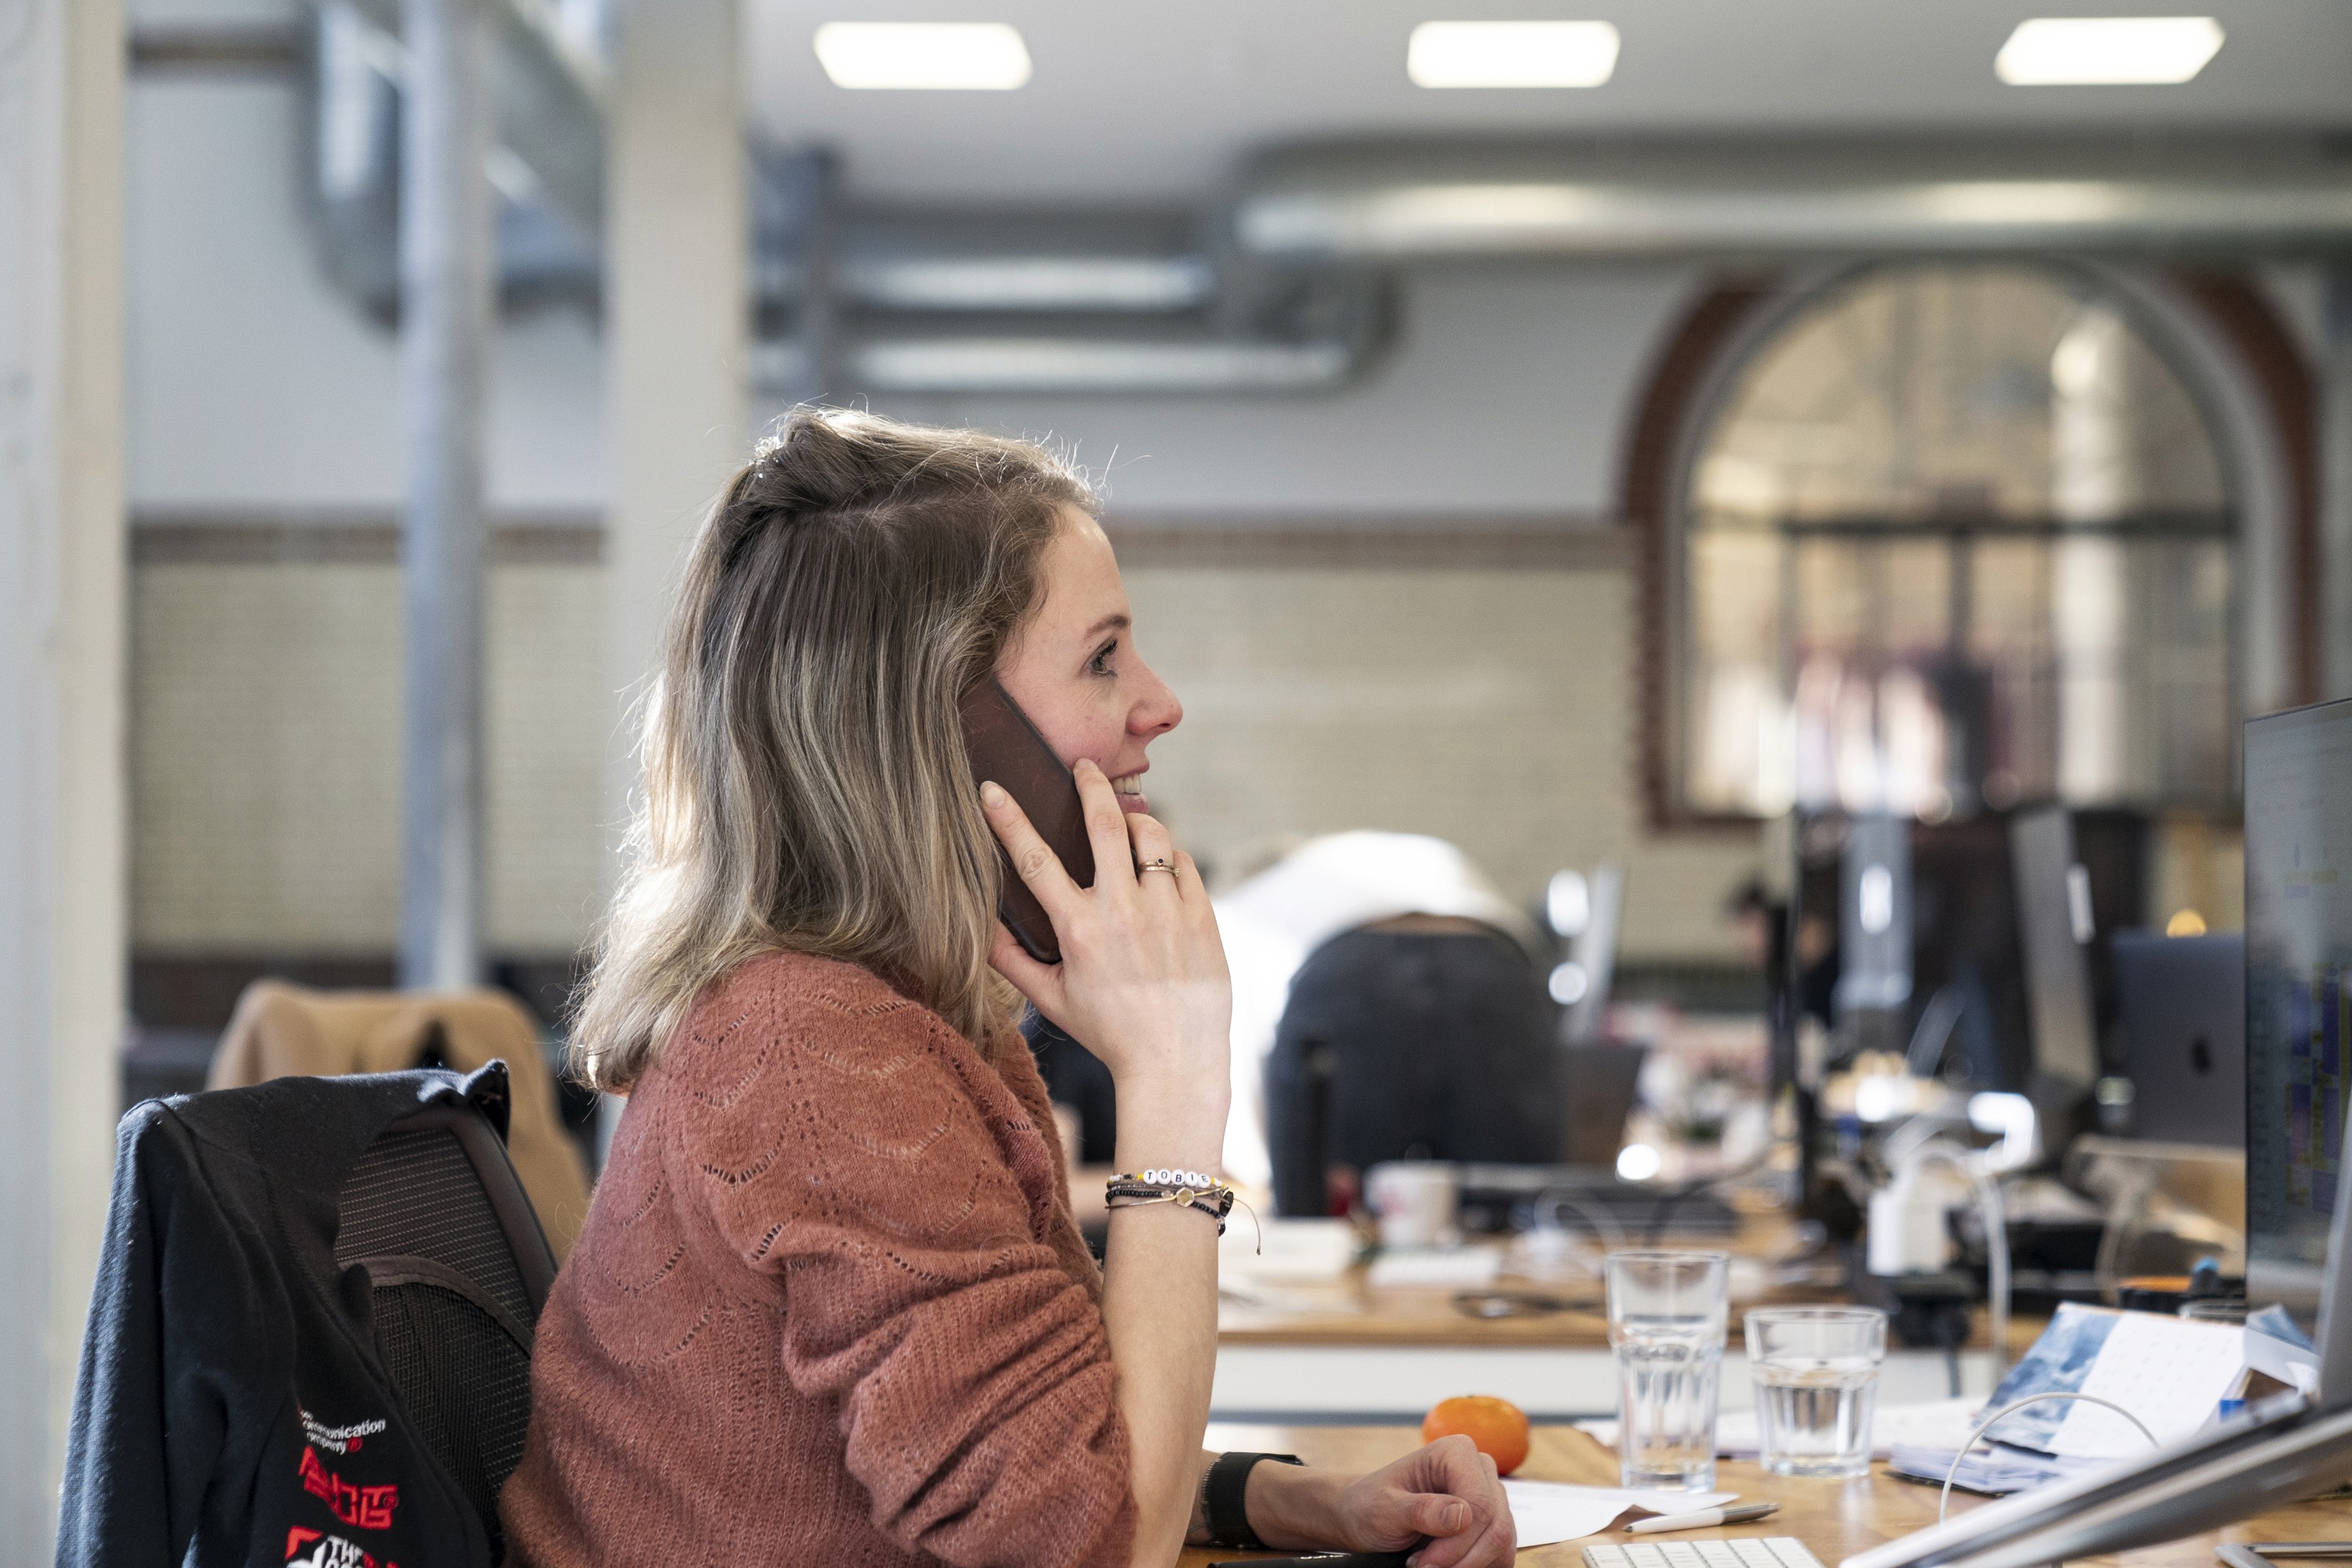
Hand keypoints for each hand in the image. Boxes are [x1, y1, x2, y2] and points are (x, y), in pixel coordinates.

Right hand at [979, 760, 1231, 1130]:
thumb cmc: (1109, 1033)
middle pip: (1104, 824)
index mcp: (1079, 931)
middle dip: (1090, 785)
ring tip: (1127, 822)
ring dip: (1136, 820)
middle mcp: (1123, 912)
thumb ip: (1010, 961)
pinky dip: (1168, 855)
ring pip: (1152, 835)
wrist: (1175, 1062)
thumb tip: (976, 927)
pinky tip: (1159, 865)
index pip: (1034, 861)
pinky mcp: (1202, 916)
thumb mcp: (1051, 1000)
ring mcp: (1167, 911)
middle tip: (1083, 767)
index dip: (1008, 820)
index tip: (991, 789)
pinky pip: (1184, 862)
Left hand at [1315, 1438, 1514, 1567]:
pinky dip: (1478, 1566)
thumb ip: (1421, 1510)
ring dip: (1468, 1565)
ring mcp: (1491, 1495)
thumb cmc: (1371, 1505)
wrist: (1365, 1516)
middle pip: (1496, 1526)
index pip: (1479, 1505)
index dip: (1457, 1543)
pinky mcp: (1492, 1521)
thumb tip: (1462, 1514)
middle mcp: (1480, 1469)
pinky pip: (1502, 1552)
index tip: (1425, 1564)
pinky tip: (1448, 1565)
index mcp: (1456, 1452)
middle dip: (1461, 1559)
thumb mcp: (1384, 1509)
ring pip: (1502, 1543)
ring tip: (1429, 1565)